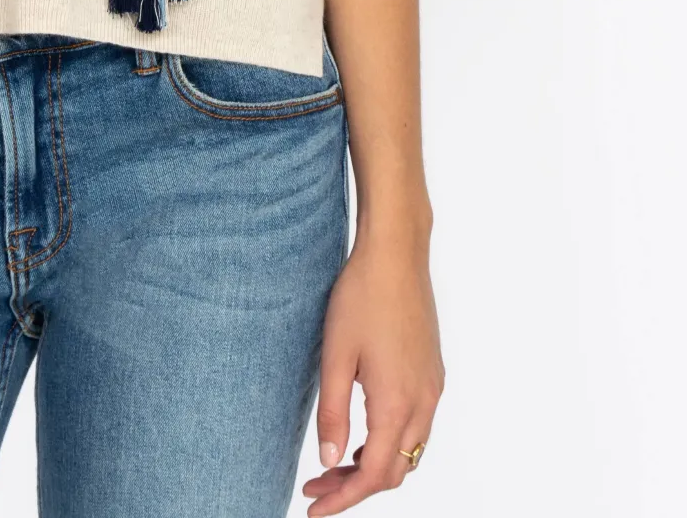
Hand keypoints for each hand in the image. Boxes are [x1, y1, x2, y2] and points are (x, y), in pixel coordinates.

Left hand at [301, 231, 443, 512]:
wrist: (397, 253)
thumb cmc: (361, 297)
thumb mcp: (335, 356)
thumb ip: (333, 414)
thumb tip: (329, 462)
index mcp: (398, 403)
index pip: (375, 475)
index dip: (344, 500)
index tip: (314, 510)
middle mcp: (424, 402)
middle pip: (396, 470)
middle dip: (356, 487)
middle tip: (316, 487)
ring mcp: (432, 387)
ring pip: (409, 451)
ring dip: (374, 466)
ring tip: (334, 465)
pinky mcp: (432, 372)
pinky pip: (416, 426)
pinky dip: (390, 443)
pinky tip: (363, 433)